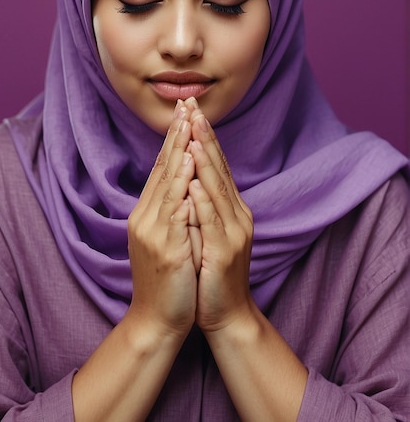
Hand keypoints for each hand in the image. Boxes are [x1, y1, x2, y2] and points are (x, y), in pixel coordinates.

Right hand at [127, 103, 196, 338]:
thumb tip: (186, 182)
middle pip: (162, 167)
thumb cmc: (168, 279)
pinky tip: (189, 164)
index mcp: (148, 213)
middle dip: (176, 134)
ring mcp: (152, 230)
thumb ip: (172, 210)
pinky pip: (175, 209)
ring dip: (178, 150)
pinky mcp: (164, 246)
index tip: (185, 112)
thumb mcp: (167, 238)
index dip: (174, 139)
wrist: (157, 319)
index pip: (162, 168)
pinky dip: (181, 184)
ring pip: (167, 183)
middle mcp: (145, 216)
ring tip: (188, 123)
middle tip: (186, 104)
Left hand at [188, 109, 254, 332]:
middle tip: (194, 108)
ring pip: (217, 189)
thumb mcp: (205, 231)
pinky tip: (193, 183)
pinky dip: (203, 201)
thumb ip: (200, 205)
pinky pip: (212, 221)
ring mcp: (233, 232)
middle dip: (205, 137)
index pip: (215, 165)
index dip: (204, 137)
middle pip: (219, 168)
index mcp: (229, 208)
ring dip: (205, 160)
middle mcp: (236, 214)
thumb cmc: (210, 272)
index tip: (191, 111)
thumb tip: (186, 176)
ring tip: (194, 134)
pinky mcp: (225, 252)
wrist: (226, 313)